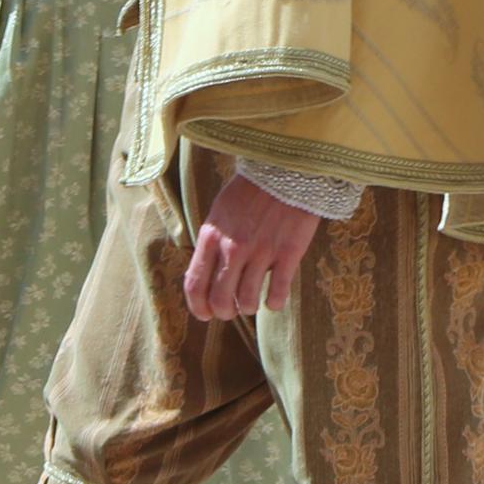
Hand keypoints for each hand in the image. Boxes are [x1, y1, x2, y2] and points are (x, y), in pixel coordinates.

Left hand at [182, 173, 325, 319]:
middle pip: (220, 299)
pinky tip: (274, 300)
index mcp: (212, 237)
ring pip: (247, 301)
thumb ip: (212, 243)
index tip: (205, 314)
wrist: (287, 169)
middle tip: (231, 311)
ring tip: (251, 303)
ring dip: (248, 307)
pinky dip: (274, 303)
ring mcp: (261, 252)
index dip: (198, 307)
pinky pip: (278, 292)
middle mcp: (233, 248)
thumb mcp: (220, 213)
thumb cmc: (251, 191)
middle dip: (224, 313)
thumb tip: (207, 274)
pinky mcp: (288, 253)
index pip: (194, 284)